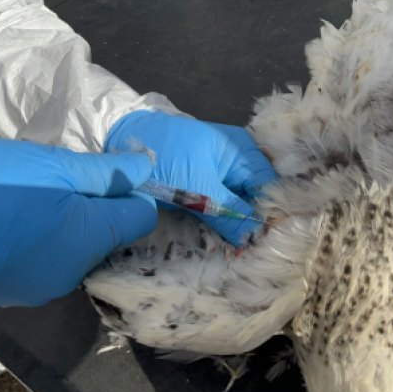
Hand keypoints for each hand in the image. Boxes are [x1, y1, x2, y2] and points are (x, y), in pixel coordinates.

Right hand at [0, 137, 156, 310]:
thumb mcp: (45, 165)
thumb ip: (101, 170)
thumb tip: (146, 168)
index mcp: (89, 240)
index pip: (141, 217)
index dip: (134, 188)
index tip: (112, 167)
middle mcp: (73, 273)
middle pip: (108, 233)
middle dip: (96, 202)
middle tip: (60, 172)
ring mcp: (41, 288)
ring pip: (75, 246)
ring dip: (66, 219)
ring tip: (29, 192)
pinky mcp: (12, 291)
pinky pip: (46, 259)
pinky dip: (40, 238)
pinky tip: (10, 217)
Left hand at [105, 110, 277, 246]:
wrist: (122, 140)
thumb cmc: (163, 159)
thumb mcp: (196, 189)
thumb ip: (227, 213)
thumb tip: (255, 238)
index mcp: (242, 149)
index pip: (269, 186)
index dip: (270, 215)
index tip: (267, 243)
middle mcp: (238, 156)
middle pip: (257, 193)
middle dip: (255, 221)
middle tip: (256, 251)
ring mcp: (221, 168)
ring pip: (241, 200)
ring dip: (240, 222)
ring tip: (244, 248)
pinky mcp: (206, 179)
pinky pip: (224, 200)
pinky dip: (225, 217)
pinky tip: (228, 236)